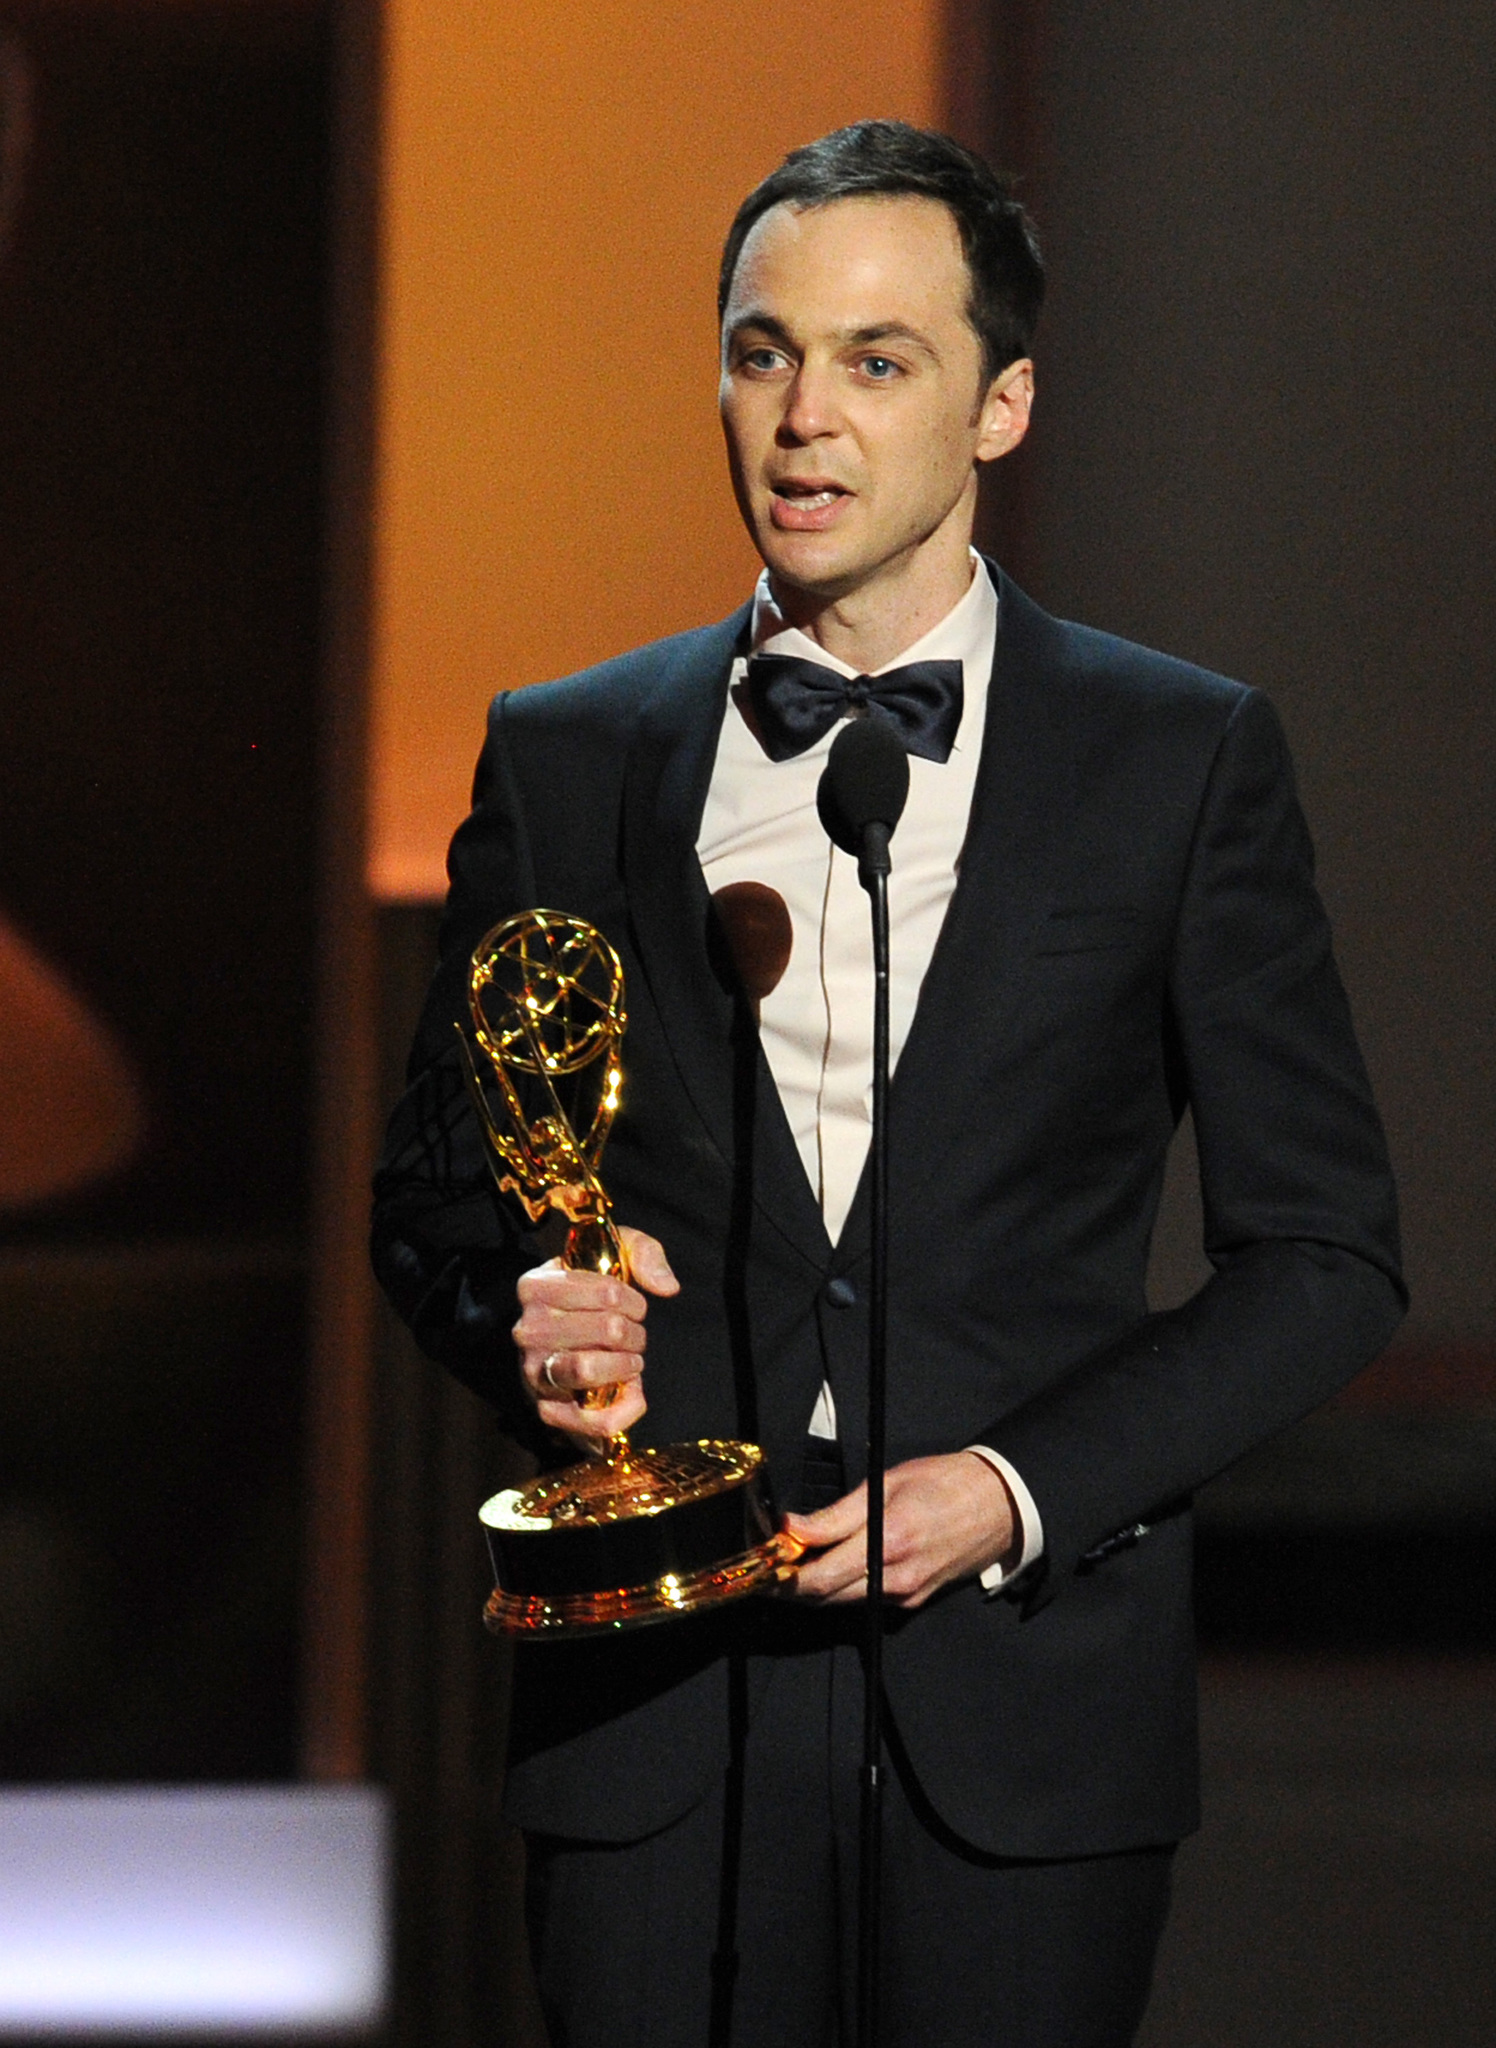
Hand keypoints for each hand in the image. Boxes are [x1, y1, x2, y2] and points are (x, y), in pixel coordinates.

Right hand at [512, 1227, 677, 1451]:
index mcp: (535, 1285)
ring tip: (632, 1360)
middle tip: (634, 1335)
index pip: (607, 1292)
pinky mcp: (549, 1410)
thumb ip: (645, 1255)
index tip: (633, 1305)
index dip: (634, 1301)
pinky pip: (593, 1420)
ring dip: (626, 1365)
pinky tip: (635, 1393)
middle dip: (635, 1333)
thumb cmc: (594, 1293)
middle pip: (607, 1329)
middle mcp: (526, 1329)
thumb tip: (667, 1287)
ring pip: (589, 1368)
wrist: (569, 1337)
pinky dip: (625, 1409)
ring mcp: (533, 1371)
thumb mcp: (617, 1256)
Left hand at [782, 1451, 1017, 1606]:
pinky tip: (830, 1568)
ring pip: (844, 1602)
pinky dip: (842, 1589)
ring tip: (790, 1566)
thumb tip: (792, 1528)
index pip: (821, 1578)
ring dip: (814, 1589)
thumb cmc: (943, 1482)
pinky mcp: (915, 1600)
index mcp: (888, 1542)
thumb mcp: (886, 1483)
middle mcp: (897, 1578)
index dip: (784, 1578)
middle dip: (791, 1587)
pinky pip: (867, 1600)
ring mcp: (907, 1595)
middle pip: (826, 1598)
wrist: (1000, 1505)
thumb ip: (836, 1514)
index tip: (760, 1566)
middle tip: (765, 1569)